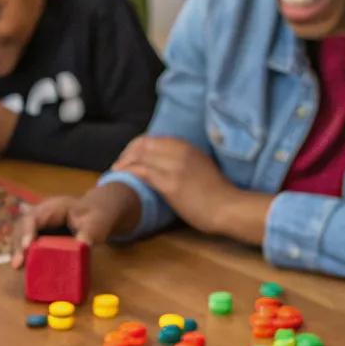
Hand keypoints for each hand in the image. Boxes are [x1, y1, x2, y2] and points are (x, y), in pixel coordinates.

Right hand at [10, 182, 139, 265]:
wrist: (95, 214)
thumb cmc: (94, 216)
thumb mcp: (95, 224)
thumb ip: (88, 234)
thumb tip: (81, 246)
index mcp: (54, 207)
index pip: (34, 217)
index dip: (27, 231)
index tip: (26, 246)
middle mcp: (41, 214)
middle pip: (22, 227)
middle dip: (18, 245)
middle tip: (17, 264)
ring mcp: (38, 225)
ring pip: (20, 235)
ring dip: (17, 251)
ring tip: (17, 267)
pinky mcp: (38, 236)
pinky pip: (26, 243)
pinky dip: (23, 254)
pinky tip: (22, 267)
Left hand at [113, 136, 266, 240]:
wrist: (228, 207)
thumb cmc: (217, 193)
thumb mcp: (201, 166)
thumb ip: (185, 161)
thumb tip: (168, 163)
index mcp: (187, 146)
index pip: (153, 138)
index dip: (136, 146)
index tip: (129, 156)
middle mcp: (180, 151)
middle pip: (143, 144)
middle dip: (127, 152)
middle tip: (119, 164)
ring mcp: (174, 166)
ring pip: (140, 155)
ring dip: (124, 162)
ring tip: (116, 170)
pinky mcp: (170, 183)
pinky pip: (142, 171)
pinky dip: (128, 171)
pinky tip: (121, 176)